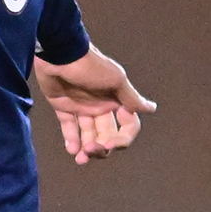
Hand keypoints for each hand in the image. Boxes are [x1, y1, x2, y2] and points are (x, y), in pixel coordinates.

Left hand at [34, 46, 155, 164]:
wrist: (59, 53)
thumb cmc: (90, 65)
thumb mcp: (115, 80)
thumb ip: (131, 98)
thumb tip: (151, 109)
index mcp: (117, 101)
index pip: (128, 127)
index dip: (122, 139)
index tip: (111, 143)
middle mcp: (102, 106)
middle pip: (107, 135)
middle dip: (101, 147)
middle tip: (90, 152)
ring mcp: (82, 107)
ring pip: (88, 134)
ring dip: (86, 148)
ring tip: (80, 158)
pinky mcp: (64, 106)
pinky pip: (69, 127)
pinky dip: (71, 139)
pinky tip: (71, 149)